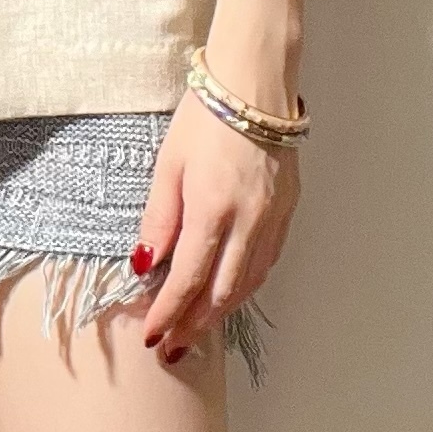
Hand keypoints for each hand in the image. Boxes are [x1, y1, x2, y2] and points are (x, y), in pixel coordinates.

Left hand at [131, 88, 299, 363]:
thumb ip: (158, 220)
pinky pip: (267, 260)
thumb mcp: (167, 165)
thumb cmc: (204, 116)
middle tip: (175, 346)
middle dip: (197, 324)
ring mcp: (273, 217)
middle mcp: (249, 220)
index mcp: (213, 209)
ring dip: (223, 310)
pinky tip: (230, 291)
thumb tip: (145, 265)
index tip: (154, 336)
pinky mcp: (288, 209)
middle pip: (223, 291)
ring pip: (250, 281)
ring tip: (198, 326)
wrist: (255, 85)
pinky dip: (247, 284)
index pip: (189, 279)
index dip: (170, 313)